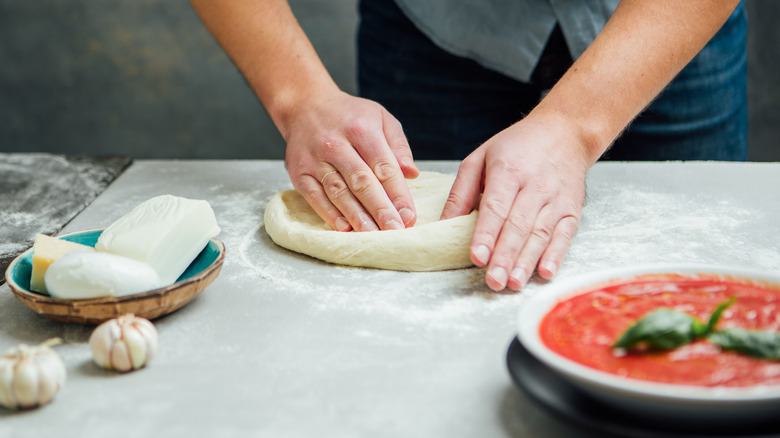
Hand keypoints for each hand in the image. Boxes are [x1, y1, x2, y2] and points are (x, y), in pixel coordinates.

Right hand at [283, 90, 418, 231]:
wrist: (305, 106)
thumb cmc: (349, 116)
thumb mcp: (380, 118)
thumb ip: (398, 145)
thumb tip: (411, 173)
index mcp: (361, 129)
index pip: (383, 166)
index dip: (397, 193)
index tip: (409, 215)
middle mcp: (336, 144)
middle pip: (361, 182)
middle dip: (380, 209)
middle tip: (395, 230)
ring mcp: (315, 159)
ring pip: (338, 192)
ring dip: (357, 217)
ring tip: (373, 235)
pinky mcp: (299, 172)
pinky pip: (315, 197)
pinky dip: (330, 214)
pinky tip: (345, 228)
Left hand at [441, 111, 590, 291]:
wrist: (564, 132)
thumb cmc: (516, 147)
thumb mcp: (480, 158)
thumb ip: (461, 193)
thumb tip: (444, 225)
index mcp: (508, 170)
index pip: (496, 206)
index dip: (486, 234)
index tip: (477, 257)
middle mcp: (535, 185)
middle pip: (518, 225)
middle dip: (505, 256)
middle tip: (493, 282)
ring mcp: (556, 198)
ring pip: (540, 234)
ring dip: (527, 261)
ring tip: (513, 283)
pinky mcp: (572, 209)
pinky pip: (565, 235)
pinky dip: (556, 255)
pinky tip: (545, 272)